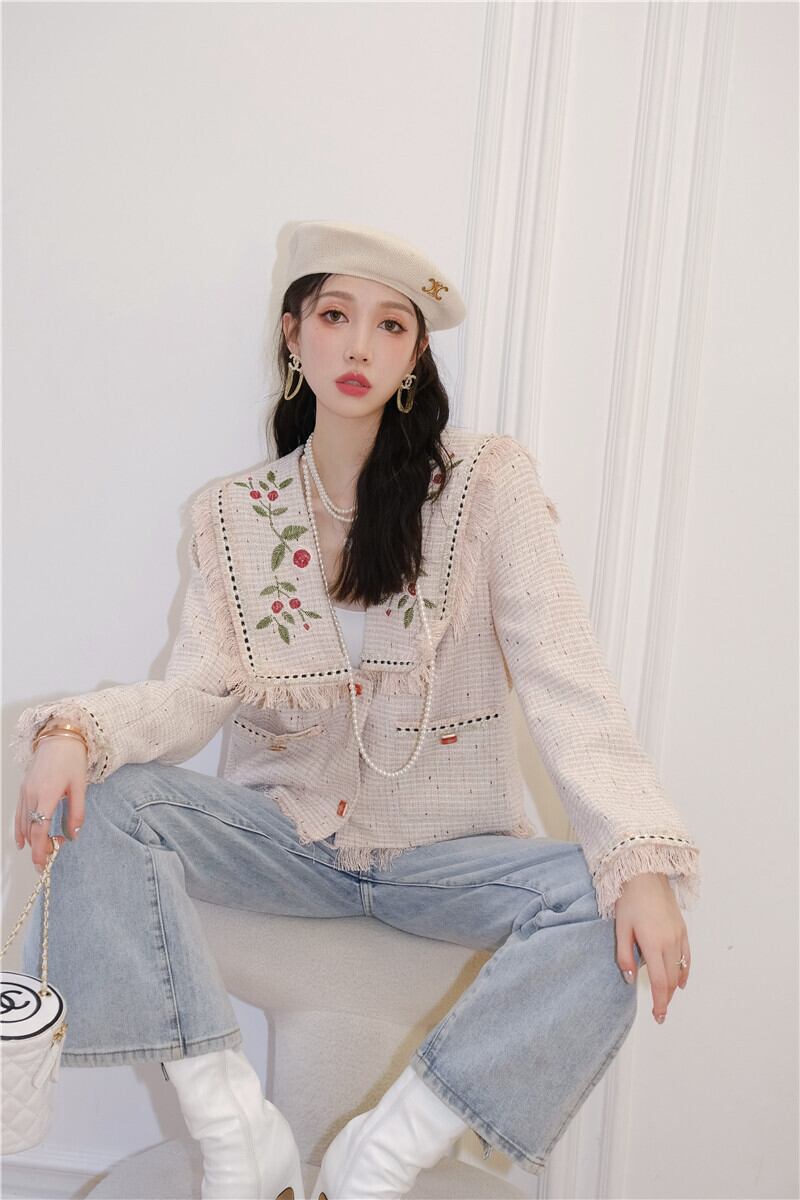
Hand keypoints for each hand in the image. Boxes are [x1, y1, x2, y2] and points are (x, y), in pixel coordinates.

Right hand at [15, 736, 87, 870]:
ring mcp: (25, 791)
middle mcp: (32, 794)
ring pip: (22, 823)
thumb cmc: (72, 759)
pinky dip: (20, 828)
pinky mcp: (24, 788)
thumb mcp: (80, 786)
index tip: (43, 863)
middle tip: (46, 862)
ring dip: (30, 840)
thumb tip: (73, 835)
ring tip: (40, 853)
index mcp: (47, 794)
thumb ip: (77, 812)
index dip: (41, 849)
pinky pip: (19, 813)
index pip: (40, 829)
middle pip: (30, 829)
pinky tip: (22, 840)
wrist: (60, 737)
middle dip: (37, 848)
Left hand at [614, 872, 690, 1023]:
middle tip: (660, 1013)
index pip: (660, 982)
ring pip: (680, 970)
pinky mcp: (682, 929)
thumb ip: (624, 956)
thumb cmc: (630, 899)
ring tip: (667, 999)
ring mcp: (679, 936)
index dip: (660, 1002)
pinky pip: (687, 956)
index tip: (658, 1015)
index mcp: (653, 944)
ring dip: (675, 988)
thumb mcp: (621, 928)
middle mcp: (670, 942)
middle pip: (672, 980)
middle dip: (667, 999)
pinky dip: (685, 971)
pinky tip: (682, 981)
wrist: (645, 874)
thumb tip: (630, 979)